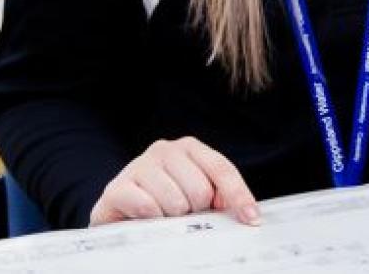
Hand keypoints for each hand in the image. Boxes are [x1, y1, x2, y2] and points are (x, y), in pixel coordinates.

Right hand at [89, 137, 259, 226]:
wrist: (120, 210)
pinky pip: (148, 207)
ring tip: (164, 215)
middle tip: (184, 213)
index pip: (221, 168)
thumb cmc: (165, 202)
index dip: (239, 194)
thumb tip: (248, 215)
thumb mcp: (196, 195)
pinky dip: (152, 219)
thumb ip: (221, 197)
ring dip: (173, 218)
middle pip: (201, 189)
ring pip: (175, 202)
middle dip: (196, 210)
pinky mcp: (117, 187)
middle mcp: (164, 150)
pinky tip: (147, 218)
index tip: (251, 218)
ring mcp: (139, 165)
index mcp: (189, 148)